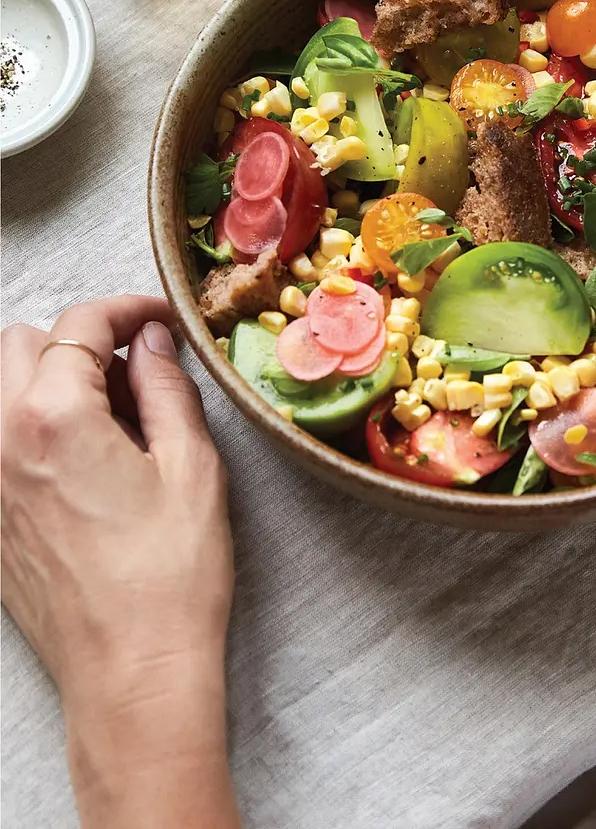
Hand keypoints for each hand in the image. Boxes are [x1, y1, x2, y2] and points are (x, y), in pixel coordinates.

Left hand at [1, 297, 238, 827]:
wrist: (132, 670)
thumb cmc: (172, 574)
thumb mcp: (192, 466)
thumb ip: (167, 389)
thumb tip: (155, 342)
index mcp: (55, 419)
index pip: (78, 326)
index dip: (126, 310)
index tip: (160, 320)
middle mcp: (1, 443)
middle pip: (19, 344)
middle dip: (79, 338)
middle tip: (138, 364)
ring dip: (50, 377)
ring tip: (113, 411)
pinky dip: (33, 423)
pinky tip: (88, 455)